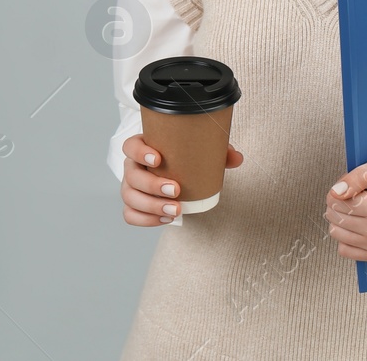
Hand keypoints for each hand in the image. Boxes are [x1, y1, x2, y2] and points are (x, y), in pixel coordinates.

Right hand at [119, 133, 243, 226]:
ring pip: (129, 197)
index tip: (158, 159)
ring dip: (152, 206)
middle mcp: (133, 166)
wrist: (178, 173)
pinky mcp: (134, 205)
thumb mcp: (200, 150)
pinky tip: (167, 219)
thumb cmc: (185, 158)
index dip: (139, 152)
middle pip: (131, 176)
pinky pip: (130, 215)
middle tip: (176, 190)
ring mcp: (131, 187)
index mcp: (143, 147)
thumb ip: (218, 152)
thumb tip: (237, 158)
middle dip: (152, 185)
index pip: (130, 146)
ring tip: (176, 210)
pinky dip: (147, 220)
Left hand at [325, 156, 366, 260]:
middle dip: (338, 204)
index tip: (349, 187)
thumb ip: (357, 176)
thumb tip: (336, 192)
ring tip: (357, 210)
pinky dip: (347, 237)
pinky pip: (346, 250)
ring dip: (341, 220)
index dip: (338, 191)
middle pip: (335, 218)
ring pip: (337, 234)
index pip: (336, 202)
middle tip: (354, 196)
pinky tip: (358, 225)